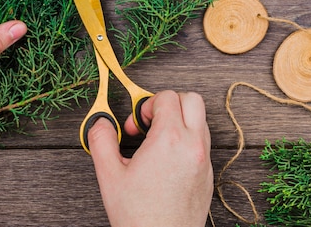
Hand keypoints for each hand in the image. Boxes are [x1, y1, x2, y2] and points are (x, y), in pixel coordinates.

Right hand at [88, 90, 213, 226]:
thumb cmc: (139, 215)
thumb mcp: (110, 175)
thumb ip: (102, 141)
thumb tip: (101, 124)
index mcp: (170, 139)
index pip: (168, 97)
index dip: (147, 104)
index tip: (137, 123)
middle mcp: (193, 146)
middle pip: (193, 99)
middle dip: (170, 103)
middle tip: (152, 122)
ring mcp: (204, 160)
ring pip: (200, 120)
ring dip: (180, 121)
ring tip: (157, 142)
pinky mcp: (209, 174)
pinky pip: (203, 143)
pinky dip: (188, 140)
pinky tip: (168, 159)